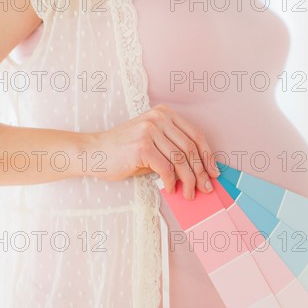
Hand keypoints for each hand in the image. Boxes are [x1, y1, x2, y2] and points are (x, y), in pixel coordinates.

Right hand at [90, 104, 219, 199]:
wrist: (93, 152)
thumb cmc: (124, 151)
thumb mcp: (153, 143)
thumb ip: (174, 150)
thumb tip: (199, 171)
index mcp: (165, 114)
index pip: (196, 135)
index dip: (208, 156)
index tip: (213, 172)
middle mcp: (158, 118)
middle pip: (190, 149)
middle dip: (201, 172)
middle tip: (205, 188)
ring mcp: (150, 131)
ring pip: (181, 160)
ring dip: (188, 181)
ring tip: (188, 194)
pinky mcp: (142, 146)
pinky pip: (167, 168)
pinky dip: (172, 182)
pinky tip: (170, 189)